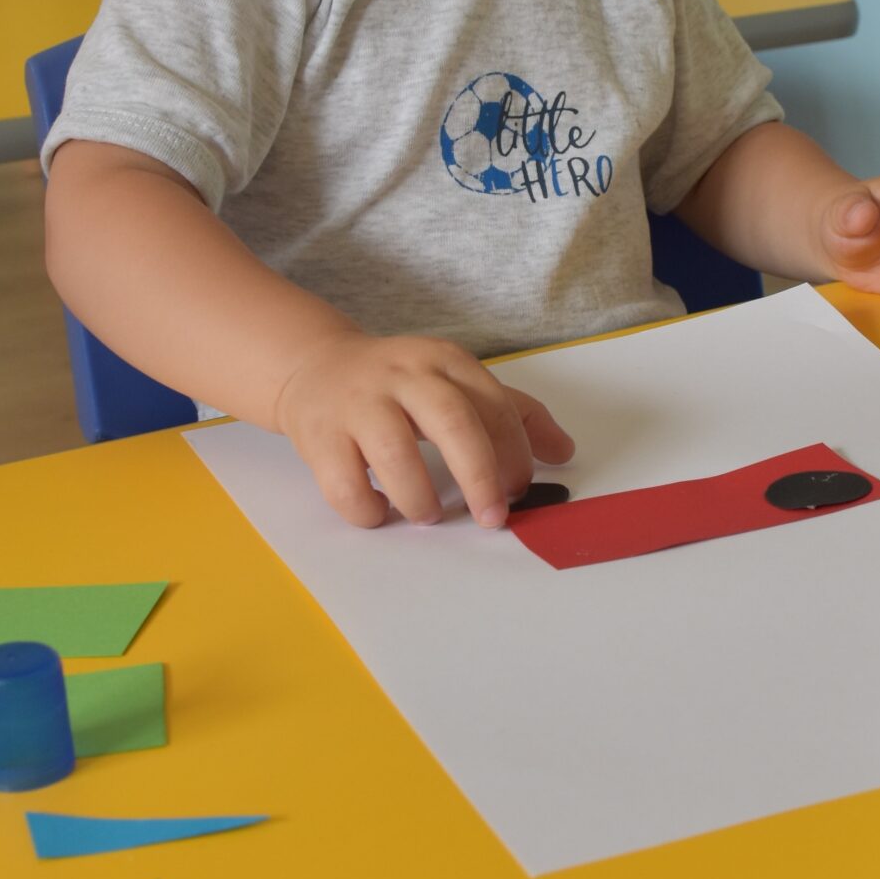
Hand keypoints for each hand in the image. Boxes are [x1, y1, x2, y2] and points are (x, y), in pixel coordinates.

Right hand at [273, 331, 574, 528]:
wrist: (315, 366)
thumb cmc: (398, 384)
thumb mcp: (455, 382)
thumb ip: (511, 413)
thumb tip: (564, 451)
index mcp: (444, 360)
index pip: (493, 405)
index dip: (514, 454)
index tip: (519, 490)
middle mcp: (402, 374)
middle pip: (453, 421)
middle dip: (480, 476)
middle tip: (493, 518)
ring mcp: (358, 403)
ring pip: (395, 454)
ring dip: (421, 498)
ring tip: (430, 514)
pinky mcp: (319, 435)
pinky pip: (345, 484)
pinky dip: (368, 510)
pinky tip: (380, 510)